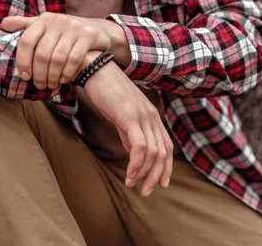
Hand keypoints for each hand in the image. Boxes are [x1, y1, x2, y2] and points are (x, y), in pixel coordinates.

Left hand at [1, 12, 112, 88]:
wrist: (96, 29)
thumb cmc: (64, 32)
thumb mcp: (45, 25)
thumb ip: (25, 25)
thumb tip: (3, 23)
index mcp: (44, 19)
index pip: (27, 40)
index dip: (23, 61)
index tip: (24, 76)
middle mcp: (58, 21)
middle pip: (42, 53)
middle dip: (39, 73)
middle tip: (39, 85)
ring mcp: (74, 27)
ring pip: (57, 58)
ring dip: (52, 76)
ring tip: (51, 84)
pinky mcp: (88, 36)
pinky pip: (74, 59)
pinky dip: (67, 72)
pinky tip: (64, 79)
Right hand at [83, 51, 173, 196]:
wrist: (95, 69)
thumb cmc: (106, 91)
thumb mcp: (121, 115)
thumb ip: (130, 133)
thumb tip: (134, 153)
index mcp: (151, 114)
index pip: (166, 145)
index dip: (166, 167)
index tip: (160, 184)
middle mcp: (151, 115)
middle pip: (163, 152)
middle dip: (156, 175)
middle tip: (146, 192)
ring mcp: (142, 115)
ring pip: (153, 152)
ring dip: (144, 173)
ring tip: (133, 185)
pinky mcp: (129, 116)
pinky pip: (139, 146)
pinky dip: (136, 164)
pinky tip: (129, 175)